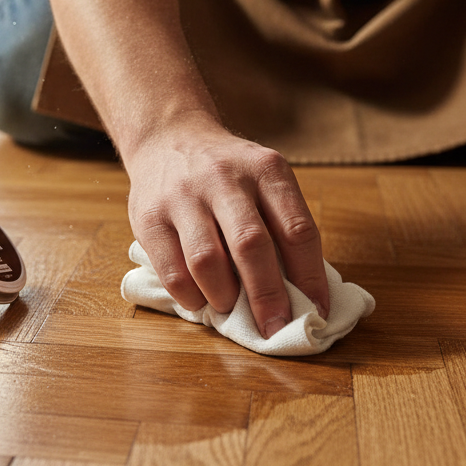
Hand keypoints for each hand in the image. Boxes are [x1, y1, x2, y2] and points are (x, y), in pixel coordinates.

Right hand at [123, 114, 329, 338]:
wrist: (168, 136)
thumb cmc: (228, 174)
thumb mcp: (264, 179)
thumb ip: (282, 226)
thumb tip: (301, 294)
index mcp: (266, 170)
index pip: (297, 230)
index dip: (310, 278)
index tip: (316, 312)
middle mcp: (225, 178)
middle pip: (251, 246)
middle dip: (268, 297)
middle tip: (276, 329)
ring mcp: (183, 196)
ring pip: (206, 260)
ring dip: (224, 296)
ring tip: (229, 307)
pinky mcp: (148, 215)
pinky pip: (170, 270)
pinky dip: (190, 296)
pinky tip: (199, 300)